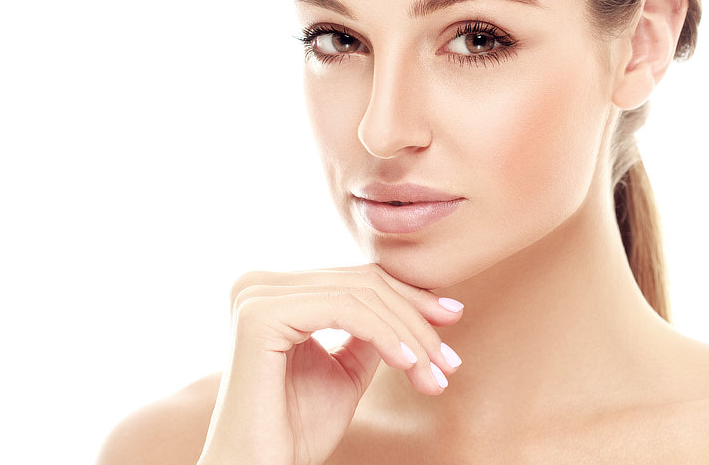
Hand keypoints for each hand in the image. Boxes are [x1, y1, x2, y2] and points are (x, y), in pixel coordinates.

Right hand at [196, 264, 464, 464]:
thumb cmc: (296, 431)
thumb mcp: (346, 370)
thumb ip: (372, 332)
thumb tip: (420, 303)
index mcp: (275, 292)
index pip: (356, 278)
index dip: (409, 297)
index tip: (453, 319)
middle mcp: (258, 284)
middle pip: (363, 282)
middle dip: (416, 320)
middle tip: (450, 362)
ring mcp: (255, 296)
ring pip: (360, 295)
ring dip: (408, 335)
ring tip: (434, 374)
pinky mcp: (259, 316)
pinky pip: (343, 310)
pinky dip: (384, 334)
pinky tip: (407, 363)